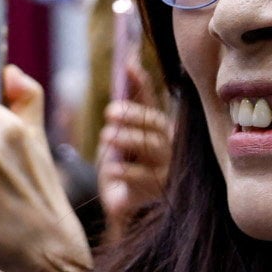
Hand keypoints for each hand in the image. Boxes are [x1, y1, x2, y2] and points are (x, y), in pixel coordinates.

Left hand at [96, 65, 172, 240]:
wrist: (121, 206)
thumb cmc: (119, 166)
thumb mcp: (115, 139)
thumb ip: (120, 116)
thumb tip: (121, 81)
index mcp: (154, 127)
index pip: (149, 100)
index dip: (141, 82)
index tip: (129, 65)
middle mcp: (164, 144)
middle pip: (154, 123)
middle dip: (133, 114)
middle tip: (110, 111)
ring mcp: (164, 166)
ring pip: (151, 147)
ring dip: (128, 139)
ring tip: (107, 136)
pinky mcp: (158, 189)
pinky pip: (144, 176)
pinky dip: (126, 169)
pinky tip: (112, 167)